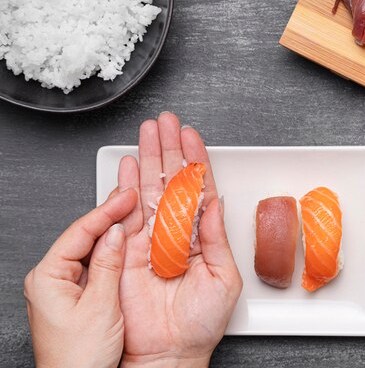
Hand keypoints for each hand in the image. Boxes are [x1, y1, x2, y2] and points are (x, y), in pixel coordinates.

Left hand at [24, 189, 137, 367]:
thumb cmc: (79, 359)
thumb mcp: (101, 306)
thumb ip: (108, 265)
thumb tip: (115, 233)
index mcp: (47, 278)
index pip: (80, 232)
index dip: (107, 211)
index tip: (127, 196)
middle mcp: (51, 279)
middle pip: (83, 236)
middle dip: (110, 216)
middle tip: (132, 197)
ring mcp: (63, 288)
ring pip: (91, 250)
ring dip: (113, 233)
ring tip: (133, 214)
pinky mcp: (76, 296)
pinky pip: (95, 265)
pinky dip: (113, 253)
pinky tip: (127, 243)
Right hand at [117, 113, 242, 367]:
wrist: (171, 352)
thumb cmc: (202, 323)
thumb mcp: (224, 277)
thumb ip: (217, 237)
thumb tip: (216, 201)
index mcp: (201, 236)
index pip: (199, 189)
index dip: (196, 161)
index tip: (193, 136)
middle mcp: (176, 232)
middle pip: (172, 181)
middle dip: (170, 149)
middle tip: (168, 121)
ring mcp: (151, 239)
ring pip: (149, 188)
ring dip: (148, 158)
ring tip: (149, 130)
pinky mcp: (128, 250)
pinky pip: (126, 212)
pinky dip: (124, 186)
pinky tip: (126, 164)